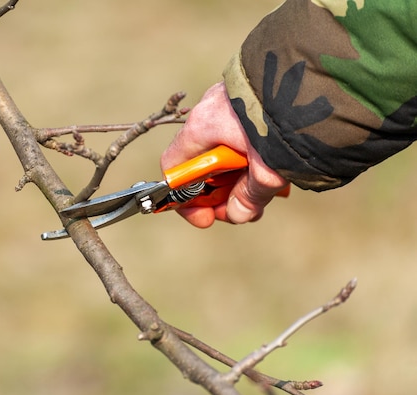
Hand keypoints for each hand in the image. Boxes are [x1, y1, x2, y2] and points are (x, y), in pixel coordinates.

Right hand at [161, 82, 287, 227]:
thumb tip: (236, 214)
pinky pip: (245, 135)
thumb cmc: (286, 121)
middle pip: (203, 163)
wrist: (322, 76)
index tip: (205, 215)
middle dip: (220, 193)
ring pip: (227, 151)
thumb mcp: (268, 168)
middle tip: (241, 210)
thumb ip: (249, 195)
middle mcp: (211, 111)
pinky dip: (256, 156)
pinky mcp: (256, 98)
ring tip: (267, 193)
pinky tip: (279, 168)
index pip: (175, 166)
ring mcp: (233, 102)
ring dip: (241, 178)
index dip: (184, 197)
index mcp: (203, 126)